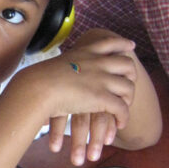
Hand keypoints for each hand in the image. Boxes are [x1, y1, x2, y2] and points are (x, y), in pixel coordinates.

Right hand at [44, 31, 139, 164]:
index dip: (122, 44)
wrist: (37, 88)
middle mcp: (97, 62)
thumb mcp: (53, 66)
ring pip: (128, 87)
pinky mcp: (102, 97)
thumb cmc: (37, 80)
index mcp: (84, 52)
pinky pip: (122, 108)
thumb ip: (61, 68)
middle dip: (132, 74)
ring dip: (129, 99)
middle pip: (126, 63)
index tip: (131, 46)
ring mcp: (102, 79)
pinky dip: (124, 117)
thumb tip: (54, 74)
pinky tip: (119, 125)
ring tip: (123, 109)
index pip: (109, 42)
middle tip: (130, 83)